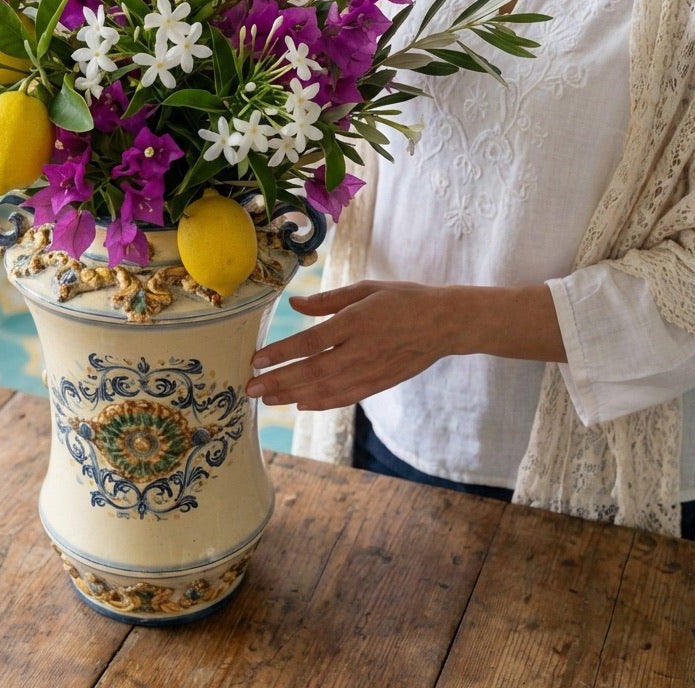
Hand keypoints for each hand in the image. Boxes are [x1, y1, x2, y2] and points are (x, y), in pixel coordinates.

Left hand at [246, 280, 563, 410]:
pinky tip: (300, 404)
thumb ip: (328, 300)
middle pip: (311, 372)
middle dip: (277, 381)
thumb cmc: (404, 299)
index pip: (310, 343)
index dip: (280, 354)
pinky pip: (344, 397)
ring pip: (324, 389)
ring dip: (291, 395)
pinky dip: (320, 403)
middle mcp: (361, 351)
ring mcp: (370, 371)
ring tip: (266, 398)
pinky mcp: (379, 383)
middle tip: (249, 388)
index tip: (256, 360)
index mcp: (356, 322)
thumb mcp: (366, 289)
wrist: (445, 324)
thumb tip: (294, 303)